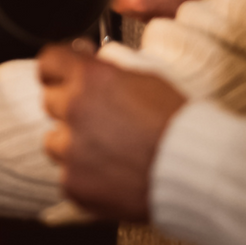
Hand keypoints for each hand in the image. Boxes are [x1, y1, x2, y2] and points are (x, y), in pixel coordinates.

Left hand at [37, 41, 186, 221]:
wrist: (196, 172)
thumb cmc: (179, 125)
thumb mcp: (148, 78)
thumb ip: (110, 70)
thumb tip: (90, 61)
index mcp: (92, 78)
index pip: (49, 62)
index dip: (57, 70)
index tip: (61, 76)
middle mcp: (75, 109)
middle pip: (49, 102)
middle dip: (70, 107)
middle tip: (100, 120)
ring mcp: (71, 149)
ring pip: (54, 141)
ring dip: (74, 144)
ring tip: (109, 152)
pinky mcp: (73, 183)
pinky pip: (67, 175)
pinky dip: (84, 176)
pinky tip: (112, 175)